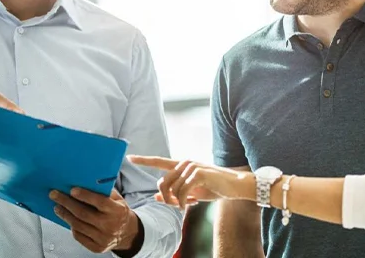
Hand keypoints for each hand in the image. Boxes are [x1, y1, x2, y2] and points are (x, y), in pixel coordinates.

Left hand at [50, 188, 140, 253]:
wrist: (127, 233)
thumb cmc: (118, 212)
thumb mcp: (117, 199)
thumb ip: (104, 191)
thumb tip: (85, 180)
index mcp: (117, 211)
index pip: (99, 202)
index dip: (85, 195)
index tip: (72, 190)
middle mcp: (110, 226)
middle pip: (83, 214)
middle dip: (66, 203)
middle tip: (54, 195)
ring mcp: (103, 238)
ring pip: (78, 225)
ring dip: (65, 215)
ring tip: (57, 207)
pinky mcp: (97, 247)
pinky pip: (79, 236)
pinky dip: (72, 227)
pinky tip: (67, 219)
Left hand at [129, 156, 252, 209]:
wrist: (235, 186)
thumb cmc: (214, 188)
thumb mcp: (192, 193)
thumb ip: (174, 194)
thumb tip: (156, 197)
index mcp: (182, 165)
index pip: (159, 161)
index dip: (144, 160)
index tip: (129, 157)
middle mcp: (185, 163)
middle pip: (162, 182)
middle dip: (166, 197)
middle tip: (176, 206)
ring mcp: (191, 166)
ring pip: (171, 188)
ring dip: (176, 201)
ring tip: (186, 205)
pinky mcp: (198, 173)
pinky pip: (181, 191)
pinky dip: (182, 201)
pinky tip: (190, 204)